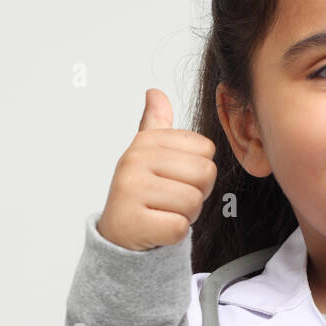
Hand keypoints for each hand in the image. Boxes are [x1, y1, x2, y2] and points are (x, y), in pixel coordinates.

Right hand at [96, 88, 217, 251]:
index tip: (177, 178)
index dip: (200, 169)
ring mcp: (132, 190)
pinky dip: (175, 233)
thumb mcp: (147, 154)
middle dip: (197, 193)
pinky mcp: (136, 222)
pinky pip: (181, 227)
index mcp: (146, 141)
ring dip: (187, 214)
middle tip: (173, 199)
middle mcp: (135, 160)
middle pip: (205, 174)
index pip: (206, 148)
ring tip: (164, 212)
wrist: (119, 232)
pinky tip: (158, 228)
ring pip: (194, 202)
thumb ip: (156, 124)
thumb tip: (154, 92)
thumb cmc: (142, 191)